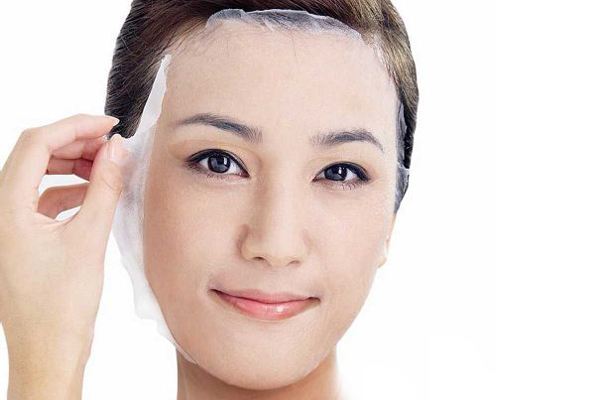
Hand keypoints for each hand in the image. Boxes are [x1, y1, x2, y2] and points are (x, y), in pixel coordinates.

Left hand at [0, 113, 128, 398]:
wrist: (49, 351)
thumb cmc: (62, 306)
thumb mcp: (89, 238)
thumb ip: (104, 187)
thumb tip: (117, 149)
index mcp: (5, 208)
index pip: (36, 144)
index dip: (75, 126)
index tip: (109, 125)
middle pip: (33, 155)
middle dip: (75, 143)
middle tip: (112, 144)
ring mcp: (7, 224)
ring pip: (37, 175)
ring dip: (72, 165)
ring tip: (107, 166)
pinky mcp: (20, 236)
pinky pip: (41, 198)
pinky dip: (69, 189)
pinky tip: (94, 193)